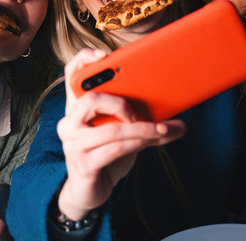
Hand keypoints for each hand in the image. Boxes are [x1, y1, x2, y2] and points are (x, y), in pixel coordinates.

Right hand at [55, 49, 186, 219]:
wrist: (89, 191)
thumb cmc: (105, 155)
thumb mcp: (119, 132)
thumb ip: (137, 119)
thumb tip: (175, 112)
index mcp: (76, 108)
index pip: (71, 74)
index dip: (84, 59)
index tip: (105, 54)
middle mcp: (70, 123)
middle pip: (91, 99)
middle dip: (121, 103)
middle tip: (140, 113)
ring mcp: (74, 145)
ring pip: (111, 129)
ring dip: (143, 128)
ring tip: (165, 128)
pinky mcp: (84, 164)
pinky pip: (116, 149)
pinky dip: (140, 143)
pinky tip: (156, 139)